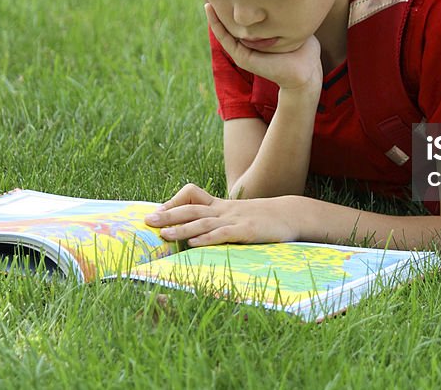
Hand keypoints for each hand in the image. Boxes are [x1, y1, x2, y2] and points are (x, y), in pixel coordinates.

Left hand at [145, 183, 300, 246]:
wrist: (292, 215)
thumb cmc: (264, 219)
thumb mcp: (239, 216)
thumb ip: (220, 222)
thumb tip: (199, 234)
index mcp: (221, 206)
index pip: (193, 196)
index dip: (173, 203)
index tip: (156, 212)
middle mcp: (225, 210)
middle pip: (192, 209)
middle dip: (168, 214)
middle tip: (147, 221)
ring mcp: (236, 219)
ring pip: (204, 222)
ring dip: (182, 228)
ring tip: (164, 234)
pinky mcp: (247, 231)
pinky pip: (224, 234)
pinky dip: (208, 239)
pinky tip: (194, 244)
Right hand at [204, 1, 322, 92]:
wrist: (306, 72)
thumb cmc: (302, 48)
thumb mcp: (291, 21)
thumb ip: (284, 8)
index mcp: (254, 34)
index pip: (237, 12)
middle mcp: (245, 41)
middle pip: (224, 16)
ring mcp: (241, 49)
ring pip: (220, 25)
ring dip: (210, 7)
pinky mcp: (242, 57)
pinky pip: (225, 38)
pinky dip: (216, 23)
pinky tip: (210, 8)